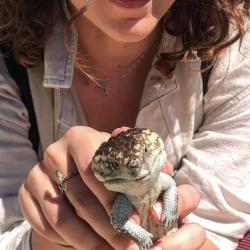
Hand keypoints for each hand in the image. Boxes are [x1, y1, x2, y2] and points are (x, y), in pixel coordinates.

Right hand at [19, 125, 204, 249]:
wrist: (72, 171)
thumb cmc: (104, 166)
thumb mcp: (124, 158)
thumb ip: (146, 161)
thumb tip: (166, 170)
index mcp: (81, 137)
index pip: (96, 167)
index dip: (115, 196)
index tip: (136, 221)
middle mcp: (55, 151)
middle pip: (80, 195)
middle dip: (107, 225)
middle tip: (128, 245)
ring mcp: (37, 173)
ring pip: (63, 216)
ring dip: (89, 239)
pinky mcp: (26, 194)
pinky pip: (45, 225)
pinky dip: (68, 241)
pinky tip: (89, 246)